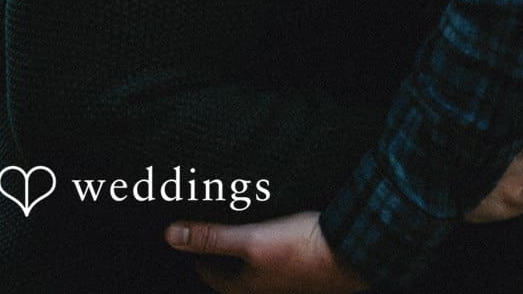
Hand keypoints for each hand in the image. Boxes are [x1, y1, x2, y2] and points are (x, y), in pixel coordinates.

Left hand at [164, 211, 367, 293]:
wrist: (351, 252)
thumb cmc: (300, 248)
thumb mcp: (251, 240)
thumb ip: (212, 238)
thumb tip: (171, 236)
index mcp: (247, 287)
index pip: (210, 275)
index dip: (196, 257)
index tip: (187, 241)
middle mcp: (264, 290)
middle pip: (232, 276)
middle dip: (218, 257)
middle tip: (208, 236)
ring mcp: (285, 283)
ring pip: (254, 271)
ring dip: (242, 255)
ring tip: (236, 234)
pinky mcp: (303, 272)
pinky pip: (274, 264)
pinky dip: (264, 253)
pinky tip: (272, 236)